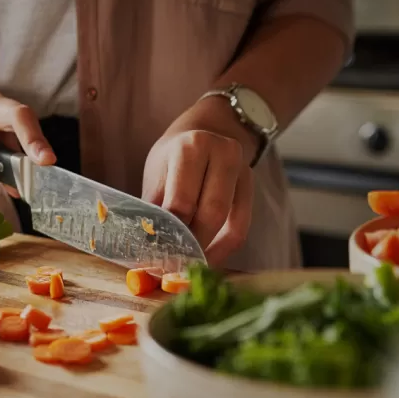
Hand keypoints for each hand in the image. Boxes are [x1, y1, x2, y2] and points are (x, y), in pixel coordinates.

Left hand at [142, 99, 257, 266]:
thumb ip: (154, 207)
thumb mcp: (157, 174)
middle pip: (210, 214)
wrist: (206, 130)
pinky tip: (208, 258)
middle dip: (191, 245)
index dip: (169, 234)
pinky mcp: (251, 186)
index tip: (157, 258)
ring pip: (228, 223)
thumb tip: (147, 248)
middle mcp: (223, 153)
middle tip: (174, 267)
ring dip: (208, 250)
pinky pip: (241, 226)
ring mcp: (242, 169)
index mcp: (191, 148)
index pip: (181, 202)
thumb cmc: (173, 157)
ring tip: (188, 266)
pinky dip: (224, 247)